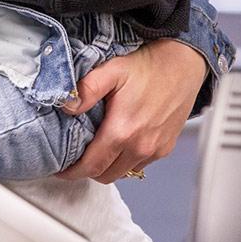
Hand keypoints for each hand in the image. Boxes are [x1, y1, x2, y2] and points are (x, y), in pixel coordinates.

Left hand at [57, 39, 207, 183]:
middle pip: (106, 175)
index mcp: (123, 131)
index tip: (59, 170)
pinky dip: (123, 162)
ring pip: (123, 173)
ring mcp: (155, 150)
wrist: (182, 66)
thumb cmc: (146, 67)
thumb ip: (86, 89)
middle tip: (72, 159)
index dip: (72, 172)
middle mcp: (141, 146)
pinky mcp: (164, 149)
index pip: (92, 165)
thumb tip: (66, 107)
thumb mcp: (110, 71)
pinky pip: (138, 166)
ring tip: (91, 151)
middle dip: (86, 171)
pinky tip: (114, 145)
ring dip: (105, 167)